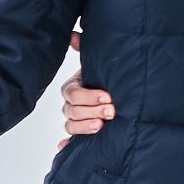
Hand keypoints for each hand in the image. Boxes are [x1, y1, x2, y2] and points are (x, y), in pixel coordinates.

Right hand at [57, 30, 114, 150]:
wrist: (116, 93)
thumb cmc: (105, 77)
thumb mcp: (97, 63)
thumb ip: (84, 50)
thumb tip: (73, 35)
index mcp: (73, 88)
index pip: (74, 94)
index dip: (90, 96)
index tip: (108, 97)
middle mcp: (71, 105)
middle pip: (73, 112)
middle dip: (92, 111)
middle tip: (111, 111)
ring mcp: (75, 121)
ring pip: (71, 126)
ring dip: (85, 128)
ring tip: (101, 127)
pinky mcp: (80, 134)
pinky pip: (68, 142)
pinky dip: (67, 146)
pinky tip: (67, 148)